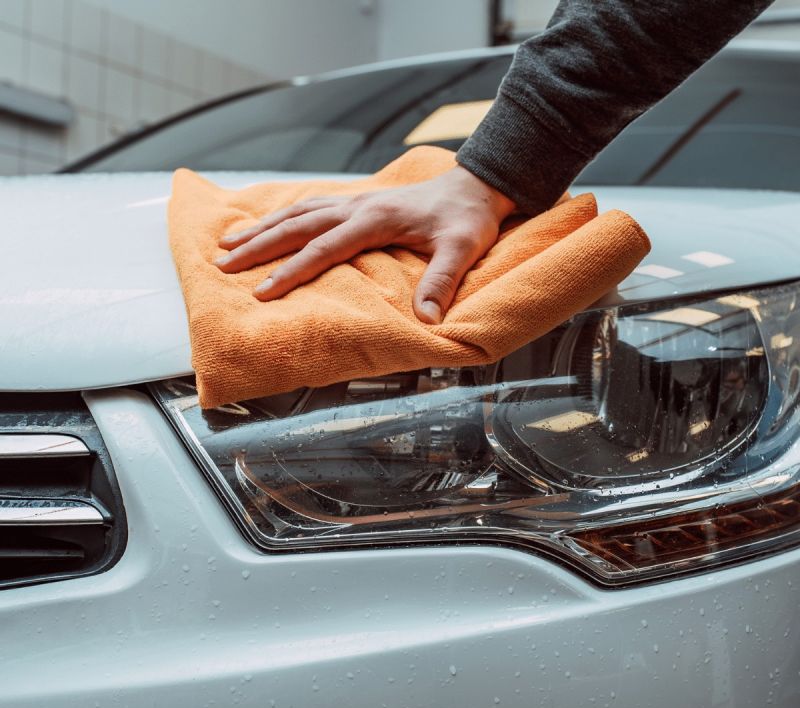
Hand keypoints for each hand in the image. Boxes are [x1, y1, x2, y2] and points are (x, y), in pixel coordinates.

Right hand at [215, 165, 515, 323]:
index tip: (263, 291)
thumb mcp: (462, 250)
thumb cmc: (468, 219)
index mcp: (376, 219)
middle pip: (297, 225)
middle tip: (222, 264)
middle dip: (257, 246)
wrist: (476, 186)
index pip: (324, 247)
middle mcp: (358, 206)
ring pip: (297, 212)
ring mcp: (355, 201)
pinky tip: (267, 225)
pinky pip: (309, 206)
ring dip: (261, 227)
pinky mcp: (357, 202)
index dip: (292, 270)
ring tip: (227, 243)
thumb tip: (425, 319)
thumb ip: (441, 282)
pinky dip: (282, 216)